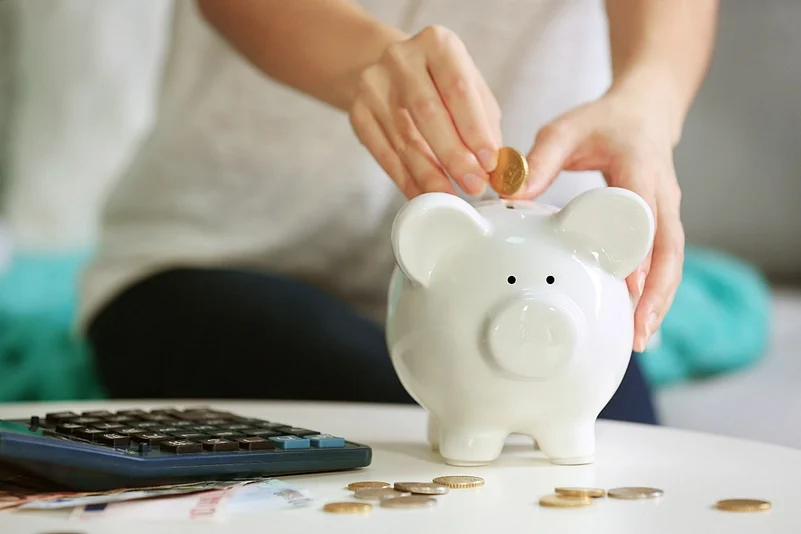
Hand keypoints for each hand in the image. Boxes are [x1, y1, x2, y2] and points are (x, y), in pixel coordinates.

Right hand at [348, 25, 501, 197]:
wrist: (394, 73)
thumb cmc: (442, 84)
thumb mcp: (471, 90)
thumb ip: (485, 125)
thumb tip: (497, 170)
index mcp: (437, 44)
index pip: (458, 89)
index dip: (475, 130)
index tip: (489, 163)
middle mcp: (401, 59)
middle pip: (427, 114)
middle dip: (453, 156)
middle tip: (473, 185)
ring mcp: (374, 85)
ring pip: (404, 138)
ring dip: (429, 174)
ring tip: (450, 198)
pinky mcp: (358, 112)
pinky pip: (383, 154)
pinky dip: (405, 179)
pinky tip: (423, 195)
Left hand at [514, 91, 684, 351]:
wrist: (644, 114)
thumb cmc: (602, 122)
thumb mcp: (566, 129)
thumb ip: (539, 159)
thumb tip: (509, 192)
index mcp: (640, 169)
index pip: (644, 217)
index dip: (637, 253)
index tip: (628, 288)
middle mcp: (662, 195)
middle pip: (669, 251)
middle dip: (656, 294)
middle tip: (638, 333)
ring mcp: (668, 212)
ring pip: (672, 263)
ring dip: (658, 301)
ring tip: (640, 340)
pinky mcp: (663, 225)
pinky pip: (664, 262)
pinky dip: (654, 292)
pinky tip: (639, 320)